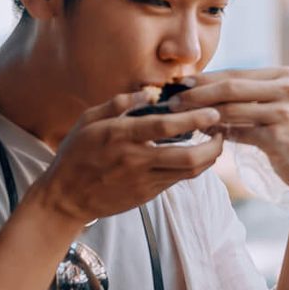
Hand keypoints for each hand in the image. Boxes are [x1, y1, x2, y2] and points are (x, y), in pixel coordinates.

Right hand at [27, 90, 225, 225]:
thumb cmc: (75, 154)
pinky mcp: (147, 195)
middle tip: (222, 132)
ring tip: (215, 143)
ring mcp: (143, 181)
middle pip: (188, 157)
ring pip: (188, 172)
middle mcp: (135, 160)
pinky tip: (197, 155)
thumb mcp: (88, 121)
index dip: (193, 120)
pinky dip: (192, 167)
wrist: (66, 198)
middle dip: (213, 146)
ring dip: (208, 158)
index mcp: (120, 136)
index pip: (165, 127)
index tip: (213, 112)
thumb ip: (118, 104)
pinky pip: (177, 179)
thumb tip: (148, 91)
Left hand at [168, 67, 288, 200]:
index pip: (235, 73)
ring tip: (180, 118)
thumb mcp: (275, 109)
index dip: (204, 78)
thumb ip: (246, 99)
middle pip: (231, 86)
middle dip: (197, 93)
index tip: (178, 83)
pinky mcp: (280, 135)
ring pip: (232, 108)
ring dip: (202, 113)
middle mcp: (287, 89)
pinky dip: (219, 132)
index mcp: (284, 75)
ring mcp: (286, 111)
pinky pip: (241, 131)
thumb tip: (202, 94)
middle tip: (171, 100)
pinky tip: (203, 134)